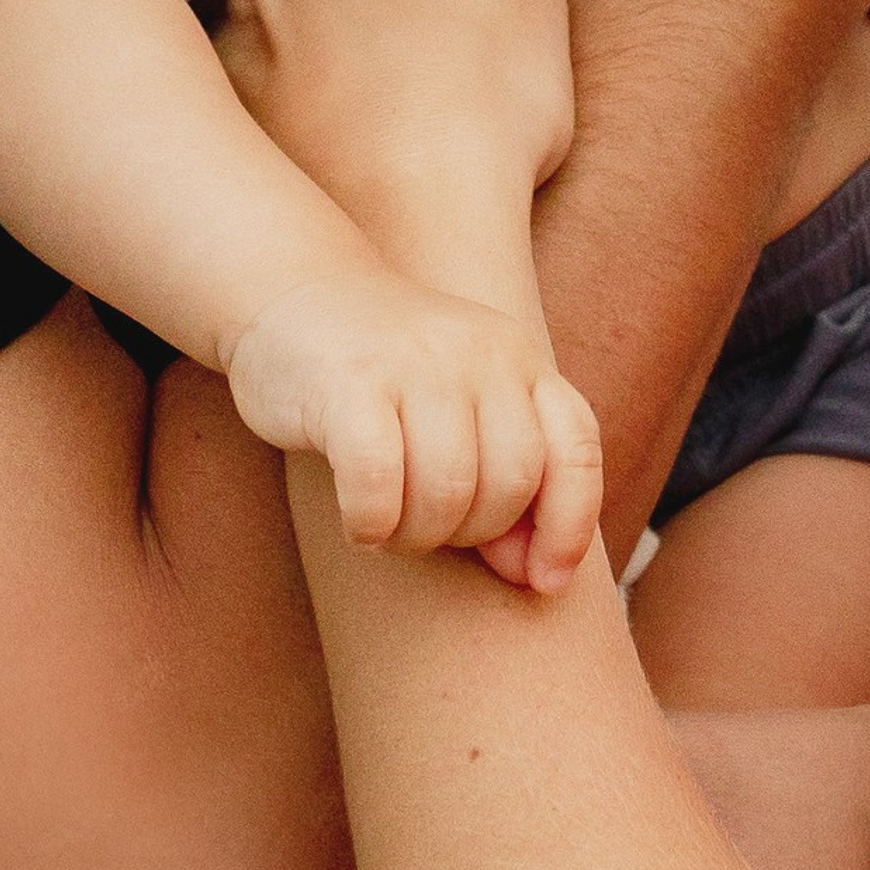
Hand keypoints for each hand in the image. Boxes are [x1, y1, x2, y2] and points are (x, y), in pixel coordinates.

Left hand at [219, 0, 592, 250]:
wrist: (412, 239)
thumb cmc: (483, 103)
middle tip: (368, 41)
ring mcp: (217, 54)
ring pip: (243, 28)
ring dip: (276, 47)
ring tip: (335, 98)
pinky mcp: (208, 130)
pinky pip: (221, 98)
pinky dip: (252, 110)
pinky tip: (299, 144)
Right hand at [225, 265, 604, 593]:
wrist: (294, 289)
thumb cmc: (384, 376)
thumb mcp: (461, 409)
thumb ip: (504, 480)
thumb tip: (533, 572)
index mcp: (519, 359)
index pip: (575, 450)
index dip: (569, 527)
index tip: (543, 580)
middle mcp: (479, 352)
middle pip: (510, 483)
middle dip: (470, 534)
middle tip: (424, 528)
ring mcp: (416, 362)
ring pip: (448, 491)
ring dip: (417, 536)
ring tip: (388, 527)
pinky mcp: (349, 382)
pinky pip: (378, 483)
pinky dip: (371, 524)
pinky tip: (358, 525)